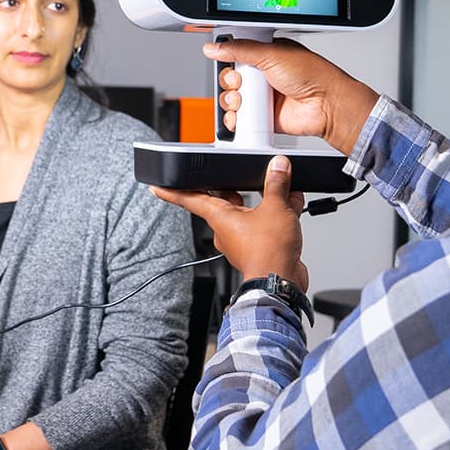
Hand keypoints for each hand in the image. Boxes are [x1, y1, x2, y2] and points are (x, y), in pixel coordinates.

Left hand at [153, 155, 308, 289]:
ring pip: (250, 212)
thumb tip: (277, 168)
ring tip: (281, 186)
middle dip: (238, 186)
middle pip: (226, 200)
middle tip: (244, 172)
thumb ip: (276, 184)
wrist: (281, 281)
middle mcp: (227, 229)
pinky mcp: (259, 247)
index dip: (172, 192)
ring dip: (265, 200)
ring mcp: (242, 239)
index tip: (157, 187)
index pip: (189, 199)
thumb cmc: (267, 253)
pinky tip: (291, 205)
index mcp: (220, 217)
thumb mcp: (274, 208)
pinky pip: (264, 224)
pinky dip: (277, 214)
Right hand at [208, 38, 378, 155]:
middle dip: (229, 80)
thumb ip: (240, 49)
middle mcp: (263, 75)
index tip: (225, 59)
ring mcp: (263, 97)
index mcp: (266, 54)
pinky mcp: (263, 116)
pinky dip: (235, 119)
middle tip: (240, 81)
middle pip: (231, 76)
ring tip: (242, 99)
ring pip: (232, 98)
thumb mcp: (272, 54)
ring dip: (231, 100)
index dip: (228, 57)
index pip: (237, 53)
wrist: (326, 105)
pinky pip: (240, 119)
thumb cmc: (312, 75)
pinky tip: (240, 116)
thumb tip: (214, 47)